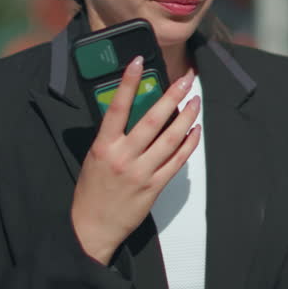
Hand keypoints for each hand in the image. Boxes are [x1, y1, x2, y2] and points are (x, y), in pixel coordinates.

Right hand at [71, 57, 202, 263]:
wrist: (92, 227)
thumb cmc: (92, 190)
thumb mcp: (94, 157)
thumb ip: (112, 136)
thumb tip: (132, 111)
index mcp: (104, 146)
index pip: (117, 107)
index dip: (128, 82)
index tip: (139, 62)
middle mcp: (124, 157)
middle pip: (152, 120)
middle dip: (171, 96)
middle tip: (185, 79)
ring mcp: (142, 172)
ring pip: (170, 139)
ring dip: (186, 118)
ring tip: (196, 101)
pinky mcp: (155, 186)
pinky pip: (177, 161)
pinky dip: (188, 144)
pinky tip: (195, 131)